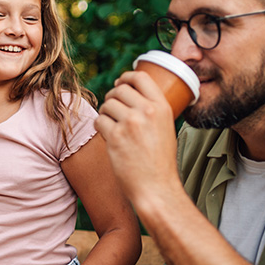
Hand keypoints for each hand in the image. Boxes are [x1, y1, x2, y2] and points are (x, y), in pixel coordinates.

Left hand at [94, 71, 181, 202]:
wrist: (156, 187)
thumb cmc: (160, 161)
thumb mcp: (166, 128)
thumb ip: (152, 111)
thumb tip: (133, 95)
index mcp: (162, 107)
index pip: (140, 77)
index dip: (126, 77)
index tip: (120, 82)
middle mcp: (146, 111)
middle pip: (119, 90)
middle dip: (112, 97)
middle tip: (113, 110)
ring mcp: (130, 123)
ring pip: (107, 105)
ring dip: (105, 114)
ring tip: (112, 127)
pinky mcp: (115, 137)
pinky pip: (99, 121)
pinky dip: (100, 127)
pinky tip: (108, 137)